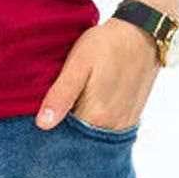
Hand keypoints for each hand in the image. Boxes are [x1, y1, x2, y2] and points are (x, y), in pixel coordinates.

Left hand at [35, 17, 161, 130]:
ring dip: (78, 129)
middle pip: (79, 141)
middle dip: (63, 132)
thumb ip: (61, 94)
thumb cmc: (106, 45)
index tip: (37, 120)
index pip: (64, 139)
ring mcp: (123, 124)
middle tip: (50, 109)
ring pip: (93, 137)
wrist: (141, 35)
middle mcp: (112, 127)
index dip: (49, 131)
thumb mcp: (78, 63)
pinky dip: (93, 125)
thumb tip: (42, 124)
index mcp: (96, 116)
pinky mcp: (130, 118)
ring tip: (67, 106)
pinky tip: (84, 107)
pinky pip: (106, 131)